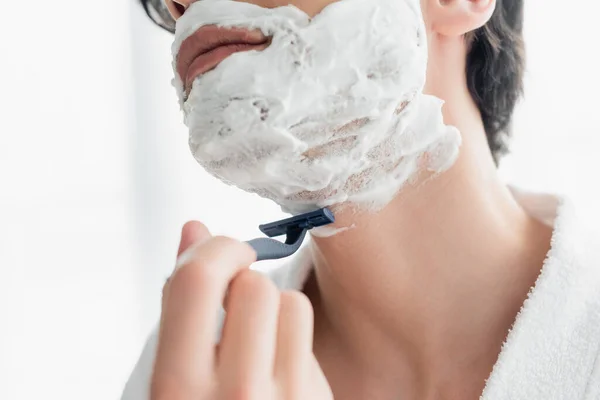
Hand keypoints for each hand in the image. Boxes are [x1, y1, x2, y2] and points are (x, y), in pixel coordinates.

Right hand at [151, 221, 333, 399]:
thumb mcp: (170, 374)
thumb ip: (178, 305)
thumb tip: (194, 228)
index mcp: (179, 386)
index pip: (199, 279)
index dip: (215, 249)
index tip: (227, 253)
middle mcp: (237, 394)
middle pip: (256, 285)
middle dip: (245, 281)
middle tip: (236, 303)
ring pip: (294, 303)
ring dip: (277, 308)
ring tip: (259, 339)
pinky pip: (312, 339)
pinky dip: (293, 338)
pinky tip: (277, 366)